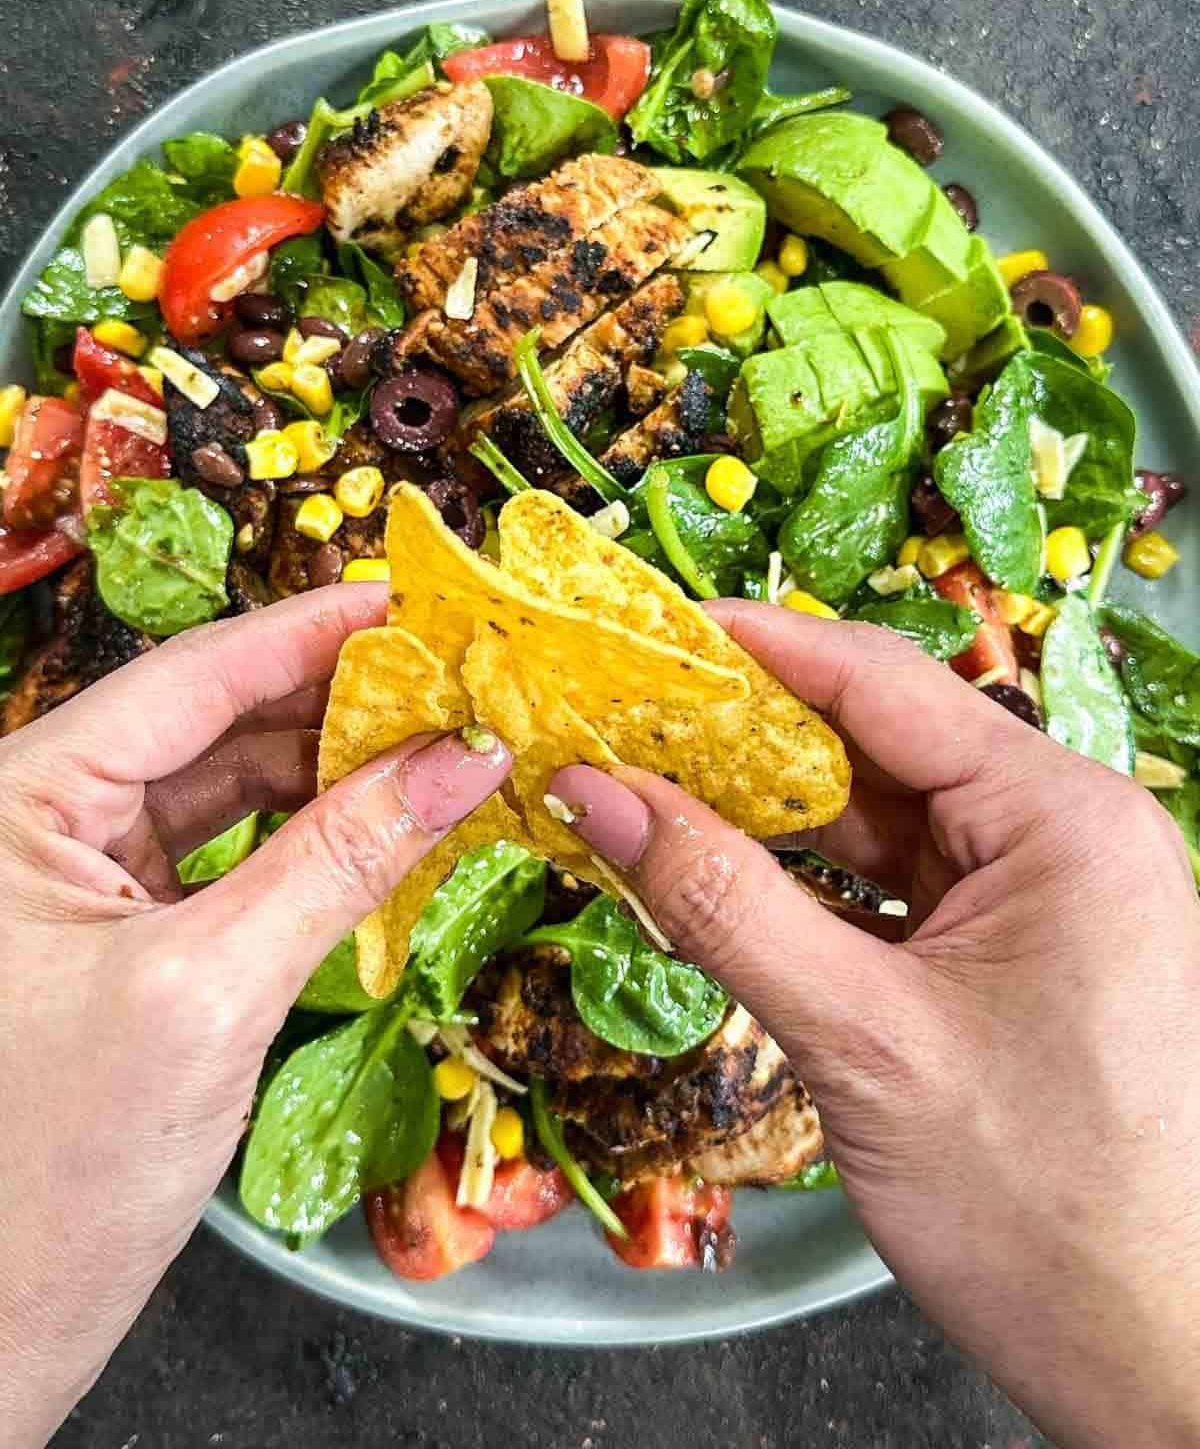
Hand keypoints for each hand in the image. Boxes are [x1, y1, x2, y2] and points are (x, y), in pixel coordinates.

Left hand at [0, 588, 510, 1447]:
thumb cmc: (53, 1169)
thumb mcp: (211, 990)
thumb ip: (340, 859)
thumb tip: (464, 757)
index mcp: (20, 800)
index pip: (189, 677)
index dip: (312, 631)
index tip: (417, 602)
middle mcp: (43, 823)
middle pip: (216, 724)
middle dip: (340, 705)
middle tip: (458, 688)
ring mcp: (82, 884)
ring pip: (230, 790)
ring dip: (336, 776)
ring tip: (443, 757)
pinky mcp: (122, 942)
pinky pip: (231, 860)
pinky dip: (311, 845)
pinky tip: (387, 835)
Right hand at [550, 602, 1199, 1448]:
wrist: (1161, 1362)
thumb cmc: (1040, 1207)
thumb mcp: (862, 1040)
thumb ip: (721, 902)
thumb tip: (597, 792)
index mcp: (1062, 817)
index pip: (887, 683)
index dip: (758, 648)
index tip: (647, 633)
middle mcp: (1062, 832)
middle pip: (880, 744)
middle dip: (747, 736)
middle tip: (619, 722)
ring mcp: (1042, 895)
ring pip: (880, 817)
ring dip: (767, 812)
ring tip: (646, 792)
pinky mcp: (1014, 954)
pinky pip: (895, 885)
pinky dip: (807, 882)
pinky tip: (719, 876)